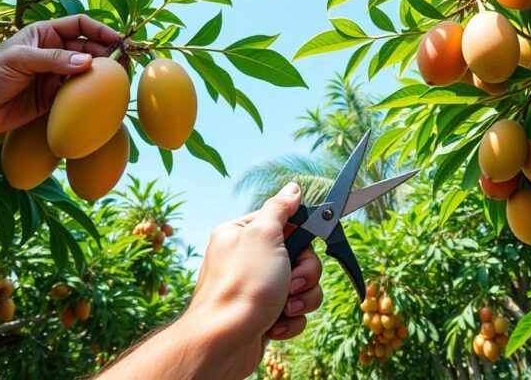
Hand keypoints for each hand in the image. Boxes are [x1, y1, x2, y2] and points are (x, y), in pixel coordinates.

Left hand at [0, 14, 121, 136]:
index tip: (119, 40)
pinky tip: (100, 99)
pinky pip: (77, 94)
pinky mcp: (53, 99)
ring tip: (118, 82)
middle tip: (124, 65)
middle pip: (89, 48)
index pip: (80, 25)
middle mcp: (53, 53)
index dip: (101, 30)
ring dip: (101, 76)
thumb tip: (89, 61)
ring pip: (86, 72)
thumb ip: (55, 59)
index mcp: (45, 34)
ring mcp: (54, 76)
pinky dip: (90, 96)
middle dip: (107, 54)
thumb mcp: (21, 61)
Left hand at [96, 183, 323, 379]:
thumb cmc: (242, 287)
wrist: (224, 342)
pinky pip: (294, 311)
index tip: (306, 245)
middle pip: (300, 256)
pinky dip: (291, 319)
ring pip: (301, 285)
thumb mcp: (263, 235)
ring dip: (301, 298)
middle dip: (305, 273)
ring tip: (284, 307)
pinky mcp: (265, 315)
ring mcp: (257, 289)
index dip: (301, 237)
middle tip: (292, 281)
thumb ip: (280, 208)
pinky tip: (275, 325)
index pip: (285, 223)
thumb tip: (292, 188)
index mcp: (242, 234)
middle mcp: (248, 259)